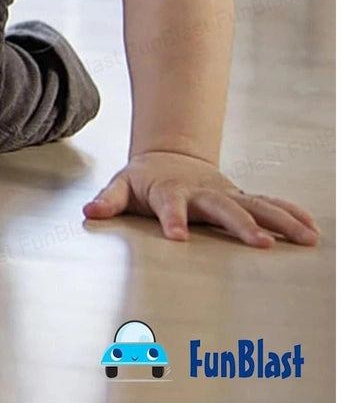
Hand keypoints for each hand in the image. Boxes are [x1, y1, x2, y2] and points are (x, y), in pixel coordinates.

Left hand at [83, 150, 320, 247]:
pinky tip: (312, 230)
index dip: (172, 220)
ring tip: (305, 239)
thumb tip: (89, 212)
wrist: (169, 158)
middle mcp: (202, 193)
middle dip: (241, 225)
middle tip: (260, 244)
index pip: (170, 206)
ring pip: (256, 205)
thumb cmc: (144, 180)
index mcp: (170, 191)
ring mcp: (225, 194)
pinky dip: (291, 214)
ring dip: (280, 221)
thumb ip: (108, 201)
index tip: (177, 238)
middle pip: (222, 208)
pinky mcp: (241, 198)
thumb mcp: (121, 186)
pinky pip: (270, 205)